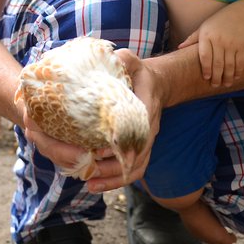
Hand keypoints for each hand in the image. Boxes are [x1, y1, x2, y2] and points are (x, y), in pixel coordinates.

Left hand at [73, 47, 164, 190]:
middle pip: (136, 157)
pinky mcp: (139, 149)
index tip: (99, 149)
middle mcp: (148, 130)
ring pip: (134, 168)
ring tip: (89, 183)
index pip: (137, 131)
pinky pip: (131, 171)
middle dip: (113, 167)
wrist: (155, 83)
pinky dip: (114, 180)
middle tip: (88, 171)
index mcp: (146, 108)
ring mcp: (145, 142)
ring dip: (113, 178)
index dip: (121, 143)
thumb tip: (110, 58)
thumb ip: (122, 60)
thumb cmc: (138, 72)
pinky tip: (94, 184)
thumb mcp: (131, 61)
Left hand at [177, 8, 243, 86]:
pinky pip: (240, 61)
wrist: (238, 16)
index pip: (205, 56)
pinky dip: (238, 71)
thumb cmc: (216, 23)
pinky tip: (236, 77)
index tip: (206, 78)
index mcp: (206, 37)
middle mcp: (219, 40)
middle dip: (216, 76)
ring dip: (228, 76)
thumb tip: (179, 48)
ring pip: (230, 64)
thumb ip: (192, 39)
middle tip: (215, 85)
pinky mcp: (242, 45)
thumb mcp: (202, 28)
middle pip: (217, 63)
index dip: (206, 68)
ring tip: (225, 84)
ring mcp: (231, 43)